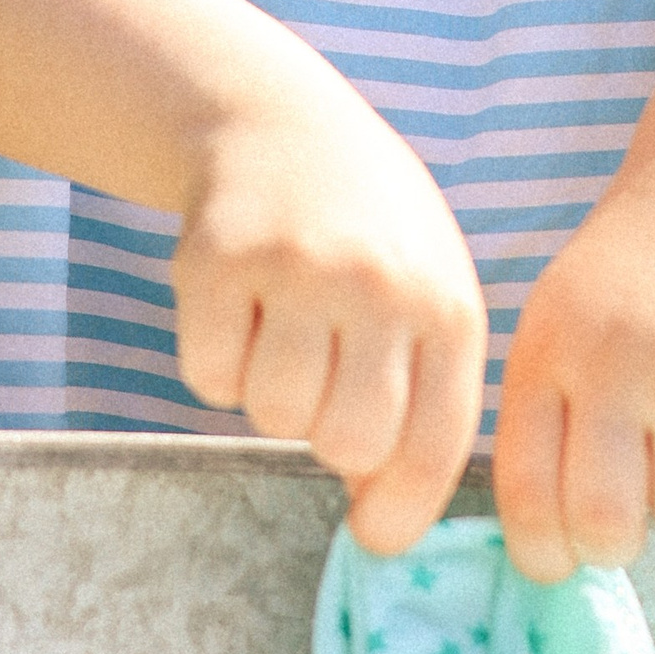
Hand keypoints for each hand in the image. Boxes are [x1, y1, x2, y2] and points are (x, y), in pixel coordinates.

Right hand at [176, 78, 486, 558]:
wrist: (277, 120)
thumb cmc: (365, 231)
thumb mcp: (425, 291)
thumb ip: (421, 396)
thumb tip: (378, 525)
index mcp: (446, 302)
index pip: (433, 445)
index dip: (400, 511)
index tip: (374, 534)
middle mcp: (379, 284)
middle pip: (347, 442)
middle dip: (327, 437)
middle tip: (323, 382)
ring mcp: (297, 267)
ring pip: (273, 415)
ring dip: (271, 395)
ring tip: (284, 330)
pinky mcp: (216, 257)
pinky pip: (209, 377)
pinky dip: (216, 362)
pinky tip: (239, 306)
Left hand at [492, 143, 654, 582]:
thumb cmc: (638, 260)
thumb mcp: (560, 314)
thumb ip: (547, 409)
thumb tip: (544, 537)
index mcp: (546, 350)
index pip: (525, 493)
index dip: (543, 552)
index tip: (561, 557)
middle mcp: (611, 362)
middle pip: (606, 526)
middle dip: (619, 542)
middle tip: (637, 503)